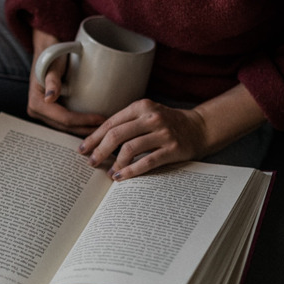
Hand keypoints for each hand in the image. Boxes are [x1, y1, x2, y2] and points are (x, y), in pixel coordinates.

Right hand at [27, 29, 105, 134]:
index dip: (83, 121)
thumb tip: (49, 98)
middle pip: (65, 127)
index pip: (64, 118)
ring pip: (66, 128)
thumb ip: (51, 81)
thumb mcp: (52, 65)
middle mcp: (37, 112)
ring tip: (102, 128)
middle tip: (106, 128)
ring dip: (83, 129)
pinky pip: (66, 122)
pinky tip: (92, 123)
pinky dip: (79, 124)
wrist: (48, 50)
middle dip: (85, 129)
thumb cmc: (51, 55)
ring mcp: (44, 113)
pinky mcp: (51, 111)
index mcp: (37, 103)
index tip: (101, 119)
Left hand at [78, 99, 209, 180]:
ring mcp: (163, 133)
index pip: (111, 123)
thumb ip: (128, 123)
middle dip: (100, 151)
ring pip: (130, 149)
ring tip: (109, 172)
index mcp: (142, 106)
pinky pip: (146, 162)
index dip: (94, 137)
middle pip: (117, 135)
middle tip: (92, 162)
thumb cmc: (168, 124)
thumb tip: (98, 140)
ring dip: (115, 163)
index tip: (83, 149)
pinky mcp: (172, 149)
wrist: (200, 128)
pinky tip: (121, 177)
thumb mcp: (148, 114)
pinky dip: (131, 171)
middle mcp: (151, 117)